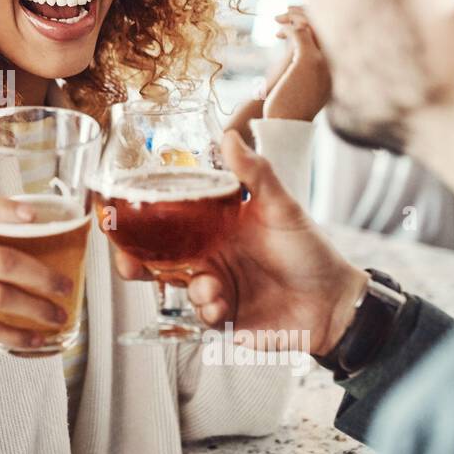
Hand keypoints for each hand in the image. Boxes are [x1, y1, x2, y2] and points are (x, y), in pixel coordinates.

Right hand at [110, 131, 366, 355]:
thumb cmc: (311, 253)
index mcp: (216, 226)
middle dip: (135, 262)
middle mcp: (209, 255)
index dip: (141, 221)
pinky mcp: (224, 317)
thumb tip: (227, 137)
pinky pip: (200, 314)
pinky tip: (221, 305)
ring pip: (176, 286)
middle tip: (129, 264)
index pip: (169, 220)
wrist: (335, 305)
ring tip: (209, 288)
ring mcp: (215, 286)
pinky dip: (205, 309)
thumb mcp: (282, 207)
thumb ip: (255, 174)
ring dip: (187, 287)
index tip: (119, 218)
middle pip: (158, 257)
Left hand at [263, 6, 330, 121]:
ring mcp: (323, 61)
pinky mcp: (308, 60)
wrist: (285, 125)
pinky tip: (276, 31)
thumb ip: (306, 71)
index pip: (332, 36)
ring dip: (295, 16)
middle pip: (326, 25)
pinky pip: (299, 32)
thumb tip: (297, 60)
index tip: (296, 23)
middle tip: (287, 10)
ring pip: (313, 25)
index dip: (315, 24)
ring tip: (278, 17)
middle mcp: (334, 63)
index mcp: (335, 70)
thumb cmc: (290, 109)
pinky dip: (287, 27)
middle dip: (307, 13)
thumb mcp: (303, 87)